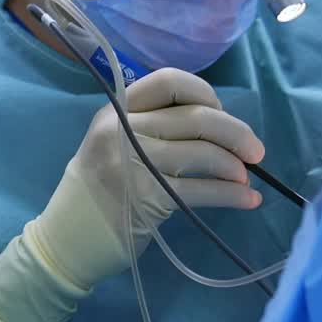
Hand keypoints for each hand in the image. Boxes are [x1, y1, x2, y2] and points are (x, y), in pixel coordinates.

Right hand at [0, 68, 264, 321]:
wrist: (65, 240)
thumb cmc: (96, 192)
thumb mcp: (109, 146)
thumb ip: (149, 128)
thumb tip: (217, 126)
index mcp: (113, 112)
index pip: (168, 81)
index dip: (205, 93)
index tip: (221, 112)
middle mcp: (120, 130)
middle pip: (195, 116)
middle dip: (236, 133)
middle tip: (256, 152)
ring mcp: (132, 163)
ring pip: (203, 152)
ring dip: (234, 166)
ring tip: (246, 179)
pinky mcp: (147, 198)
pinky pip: (203, 189)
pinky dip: (232, 195)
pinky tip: (247, 200)